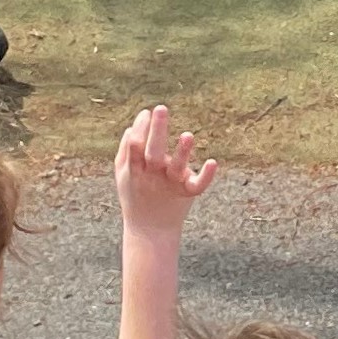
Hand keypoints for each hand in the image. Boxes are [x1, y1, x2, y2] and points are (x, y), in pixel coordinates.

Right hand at [114, 104, 218, 232]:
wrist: (150, 230)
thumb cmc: (135, 194)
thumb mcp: (124, 174)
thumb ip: (126, 150)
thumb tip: (137, 123)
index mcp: (135, 169)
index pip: (135, 146)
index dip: (140, 128)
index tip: (147, 112)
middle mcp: (153, 175)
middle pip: (153, 152)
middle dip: (156, 131)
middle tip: (161, 108)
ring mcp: (171, 184)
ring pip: (176, 167)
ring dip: (182, 152)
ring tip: (188, 135)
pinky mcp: (187, 192)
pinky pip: (198, 185)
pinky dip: (206, 176)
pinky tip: (213, 162)